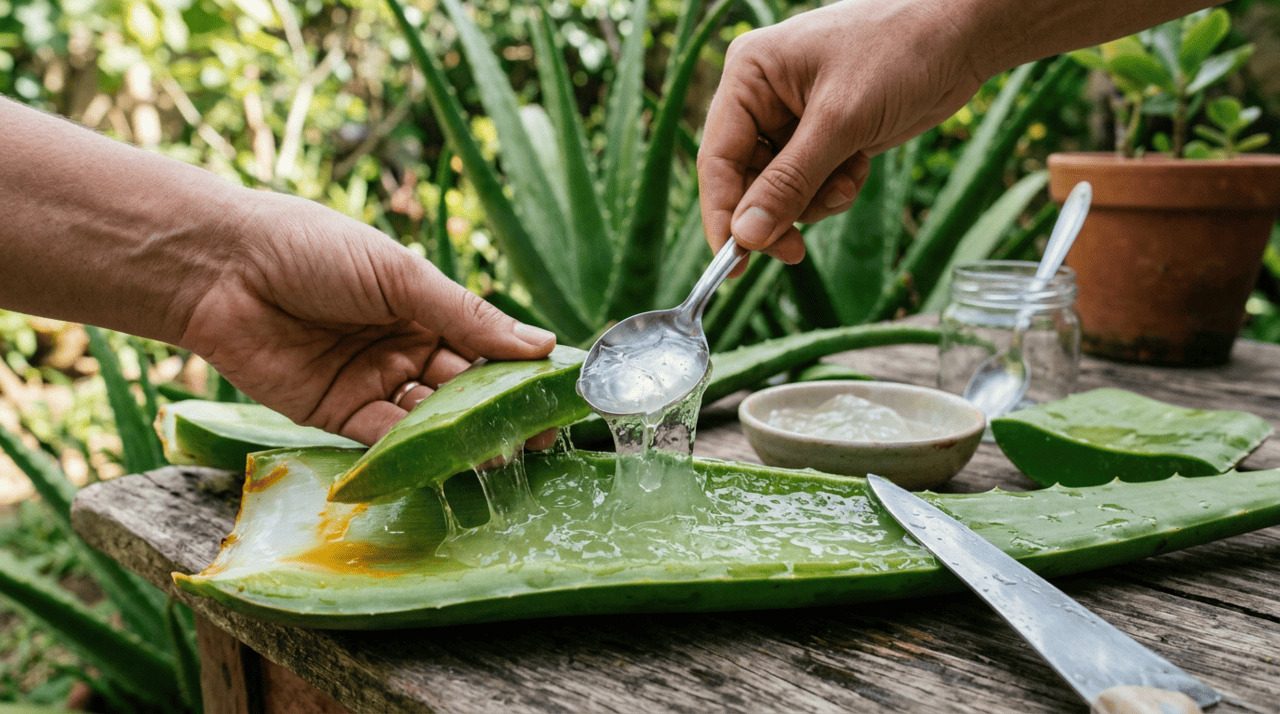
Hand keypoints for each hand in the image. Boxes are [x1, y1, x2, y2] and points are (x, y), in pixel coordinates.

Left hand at [180, 190, 558, 446]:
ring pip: (428, 421)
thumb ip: (468, 316)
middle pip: (463, 391)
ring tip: (496, 455)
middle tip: (535, 439)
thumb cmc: (313, 250)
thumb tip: (543, 345)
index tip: (556, 401)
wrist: (221, 268)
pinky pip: (382, 440)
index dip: (519, 375)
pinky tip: (440, 462)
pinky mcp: (336, 416)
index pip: (485, 347)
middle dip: (497, 415)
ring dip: (460, 438)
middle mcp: (404, 349)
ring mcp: (372, 384)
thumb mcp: (401, 276)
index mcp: (425, 308)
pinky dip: (410, 453)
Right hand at [697, 0, 985, 265]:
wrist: (962, 35)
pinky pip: (810, 184)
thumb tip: (746, 237)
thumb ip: (790, 182)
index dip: (722, 216)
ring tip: (849, 178)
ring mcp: (792, 118)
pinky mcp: (823, 135)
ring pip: (780, 190)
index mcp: (749, 75)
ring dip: (814, 199)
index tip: (733, 265)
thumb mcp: (841, 122)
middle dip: (777, 212)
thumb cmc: (900, 52)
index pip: (718, 159)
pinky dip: (834, 188)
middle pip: (746, 181)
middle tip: (795, 250)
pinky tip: (860, 166)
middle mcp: (761, 97)